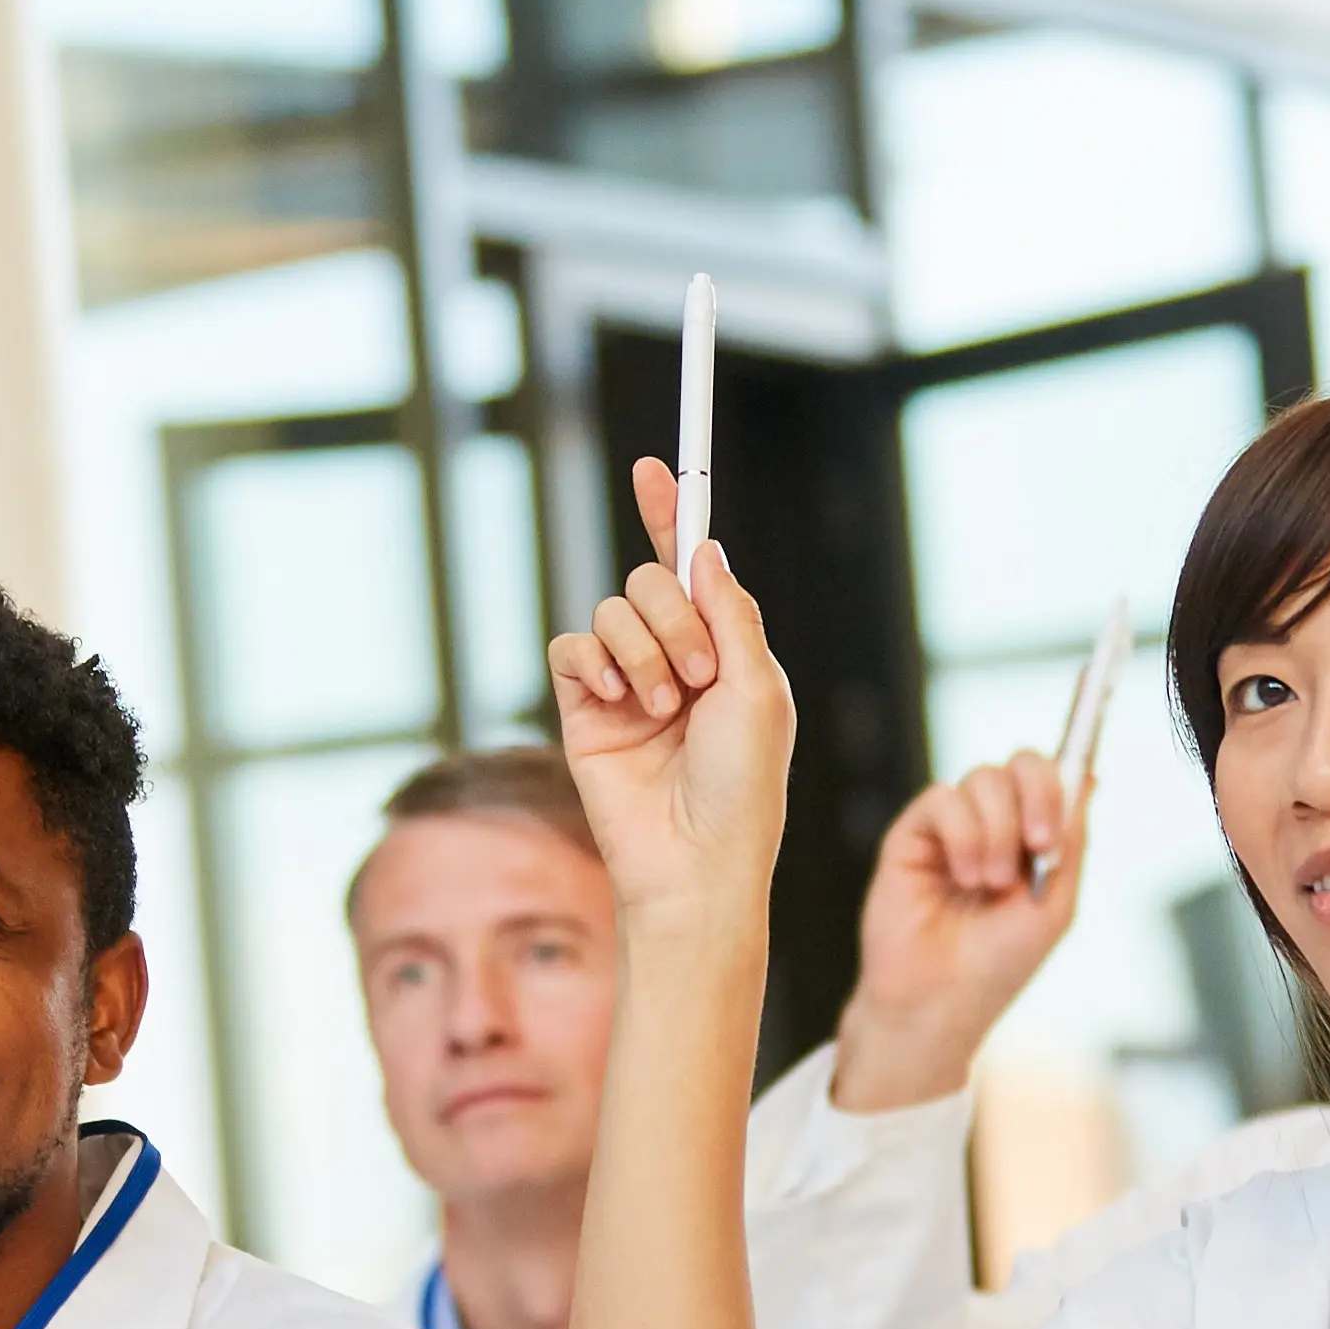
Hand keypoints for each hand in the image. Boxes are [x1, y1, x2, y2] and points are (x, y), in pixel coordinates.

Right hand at [546, 461, 790, 933]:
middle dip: (673, 615)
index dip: (672, 515)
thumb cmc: (744, 788)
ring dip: (641, 650)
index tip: (658, 467)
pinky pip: (571, 650)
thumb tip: (705, 548)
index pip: (691, 568)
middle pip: (649, 580)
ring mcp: (625, 682)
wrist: (694, 861)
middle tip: (696, 674)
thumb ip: (730, 614)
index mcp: (724, 649)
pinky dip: (594, 665)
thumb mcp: (758, 690)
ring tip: (661, 706)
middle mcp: (673, 657)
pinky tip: (618, 702)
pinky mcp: (582, 709)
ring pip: (610, 611)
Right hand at [833, 750, 1083, 1109]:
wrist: (940, 1001)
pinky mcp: (912, 833)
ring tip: (990, 883)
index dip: (1061, 784)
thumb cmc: (997, 964)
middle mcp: (994, 823)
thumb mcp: (1054, 904)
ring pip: (983, 779)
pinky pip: (942, 799)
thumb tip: (1089, 778)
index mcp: (1032, 837)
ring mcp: (953, 826)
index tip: (1059, 832)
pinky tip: (964, 876)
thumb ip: (1071, 840)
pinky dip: (963, 835)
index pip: (1053, 777)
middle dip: (1038, 796)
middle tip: (1038, 846)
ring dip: (998, 831)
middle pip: (1021, 762)